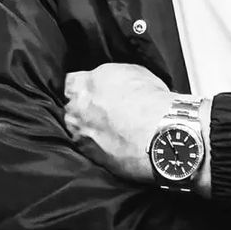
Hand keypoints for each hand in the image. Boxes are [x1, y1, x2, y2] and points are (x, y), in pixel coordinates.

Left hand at [64, 63, 170, 182]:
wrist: (159, 133)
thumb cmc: (149, 102)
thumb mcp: (134, 72)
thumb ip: (114, 77)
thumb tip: (116, 83)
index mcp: (83, 85)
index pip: (71, 82)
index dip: (85, 86)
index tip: (95, 89)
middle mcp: (76, 110)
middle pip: (72, 107)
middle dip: (84, 109)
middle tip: (106, 110)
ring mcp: (81, 135)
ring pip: (78, 131)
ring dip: (90, 130)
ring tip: (113, 130)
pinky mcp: (90, 157)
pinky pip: (90, 150)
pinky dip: (100, 147)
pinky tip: (117, 144)